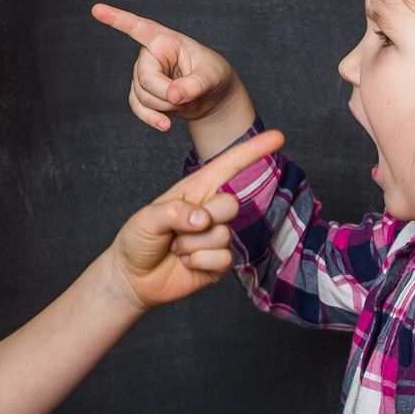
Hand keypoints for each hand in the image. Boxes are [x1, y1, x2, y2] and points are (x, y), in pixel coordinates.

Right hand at [92, 3, 246, 131]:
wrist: (212, 97)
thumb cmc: (213, 76)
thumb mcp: (212, 76)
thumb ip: (195, 84)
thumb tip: (173, 96)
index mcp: (165, 40)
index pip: (138, 28)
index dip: (116, 19)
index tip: (96, 9)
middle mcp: (149, 55)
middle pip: (145, 79)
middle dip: (167, 95)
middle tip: (189, 99)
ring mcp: (142, 74)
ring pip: (142, 96)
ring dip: (166, 107)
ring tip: (186, 102)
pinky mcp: (141, 92)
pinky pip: (137, 107)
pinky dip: (151, 118)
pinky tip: (165, 125)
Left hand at [110, 128, 283, 309]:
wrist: (135, 277)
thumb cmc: (138, 238)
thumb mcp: (148, 218)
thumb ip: (174, 213)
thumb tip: (204, 219)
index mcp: (194, 189)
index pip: (228, 166)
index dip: (252, 151)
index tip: (278, 136)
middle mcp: (209, 209)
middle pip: (231, 204)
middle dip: (205, 218)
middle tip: (177, 230)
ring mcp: (217, 236)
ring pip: (223, 235)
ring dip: (192, 245)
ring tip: (175, 247)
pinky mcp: (220, 262)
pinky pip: (223, 259)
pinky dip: (198, 263)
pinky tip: (184, 263)